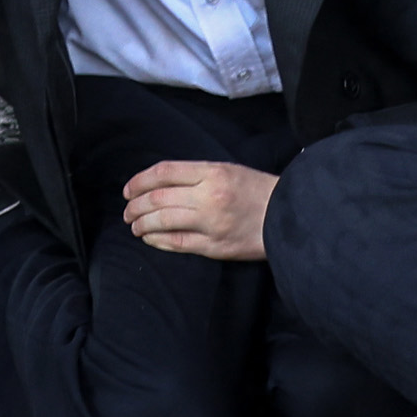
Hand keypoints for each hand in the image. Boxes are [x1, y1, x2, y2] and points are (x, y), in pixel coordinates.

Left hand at [116, 159, 273, 262]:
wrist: (288, 216)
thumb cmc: (256, 191)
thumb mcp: (228, 170)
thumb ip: (196, 175)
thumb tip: (159, 184)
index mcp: (212, 172)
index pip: (164, 172)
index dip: (139, 181)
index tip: (128, 189)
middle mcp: (209, 196)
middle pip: (158, 198)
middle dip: (135, 206)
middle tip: (127, 211)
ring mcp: (211, 223)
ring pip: (163, 221)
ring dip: (142, 223)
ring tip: (135, 226)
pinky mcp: (214, 246)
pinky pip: (176, 243)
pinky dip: (157, 240)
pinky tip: (149, 238)